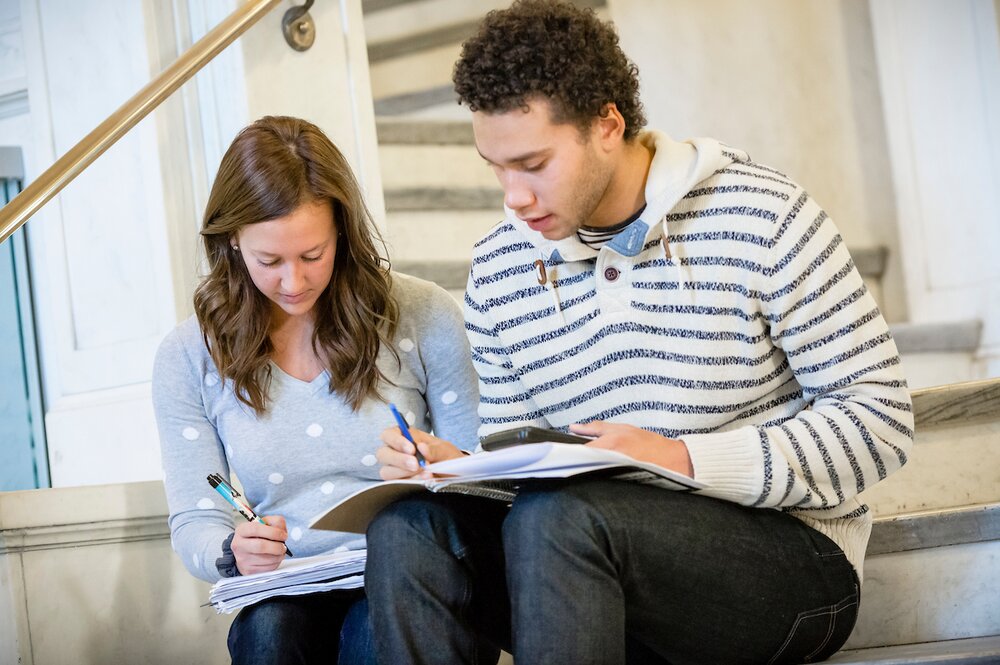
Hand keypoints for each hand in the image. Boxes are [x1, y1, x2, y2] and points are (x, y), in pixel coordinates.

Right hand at [231, 514, 289, 575]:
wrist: (246, 551)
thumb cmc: (258, 536)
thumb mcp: (265, 524)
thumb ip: (276, 522)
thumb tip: (282, 532)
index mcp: (242, 530)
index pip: (256, 529)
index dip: (274, 532)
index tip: (283, 535)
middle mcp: (239, 544)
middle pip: (261, 546)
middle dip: (277, 546)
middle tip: (283, 546)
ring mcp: (242, 559)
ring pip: (266, 559)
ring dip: (279, 556)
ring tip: (280, 552)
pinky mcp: (248, 570)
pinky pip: (267, 568)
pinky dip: (276, 563)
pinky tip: (275, 558)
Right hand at [376, 426, 464, 479]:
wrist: (453, 474)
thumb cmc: (446, 457)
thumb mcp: (445, 450)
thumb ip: (434, 449)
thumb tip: (421, 448)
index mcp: (405, 437)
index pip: (388, 435)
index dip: (396, 441)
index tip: (411, 448)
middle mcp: (396, 452)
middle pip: (382, 454)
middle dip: (399, 459)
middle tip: (416, 464)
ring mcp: (395, 469)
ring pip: (386, 471)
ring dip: (405, 473)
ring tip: (426, 473)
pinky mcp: (399, 483)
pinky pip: (396, 484)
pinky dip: (411, 482)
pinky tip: (424, 480)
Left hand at [571, 421, 693, 476]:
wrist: (674, 461)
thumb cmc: (648, 444)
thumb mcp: (621, 429)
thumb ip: (595, 428)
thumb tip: (573, 427)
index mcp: (610, 444)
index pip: (579, 452)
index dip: (565, 455)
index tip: (555, 457)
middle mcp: (612, 460)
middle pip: (582, 466)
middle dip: (571, 467)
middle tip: (562, 469)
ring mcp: (616, 475)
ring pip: (590, 476)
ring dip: (582, 475)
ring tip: (576, 475)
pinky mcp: (621, 486)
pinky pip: (602, 484)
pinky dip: (595, 482)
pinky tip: (592, 482)